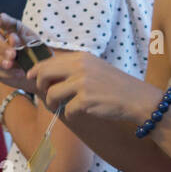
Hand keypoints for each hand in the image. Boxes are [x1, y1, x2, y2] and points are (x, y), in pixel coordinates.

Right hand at [0, 14, 43, 94]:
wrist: (39, 72)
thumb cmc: (37, 54)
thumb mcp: (35, 45)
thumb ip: (23, 39)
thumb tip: (11, 37)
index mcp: (11, 29)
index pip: (2, 20)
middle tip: (12, 54)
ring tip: (11, 64)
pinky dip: (5, 72)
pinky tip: (18, 73)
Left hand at [29, 51, 151, 120]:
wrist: (137, 99)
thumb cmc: (116, 86)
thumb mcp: (95, 69)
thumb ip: (73, 69)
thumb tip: (45, 76)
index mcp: (81, 57)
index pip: (48, 61)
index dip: (37, 71)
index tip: (33, 78)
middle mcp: (80, 67)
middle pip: (44, 74)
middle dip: (40, 86)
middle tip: (46, 95)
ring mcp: (82, 83)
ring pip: (51, 94)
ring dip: (53, 104)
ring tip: (61, 107)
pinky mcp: (85, 100)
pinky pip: (67, 110)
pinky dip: (71, 115)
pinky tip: (80, 113)